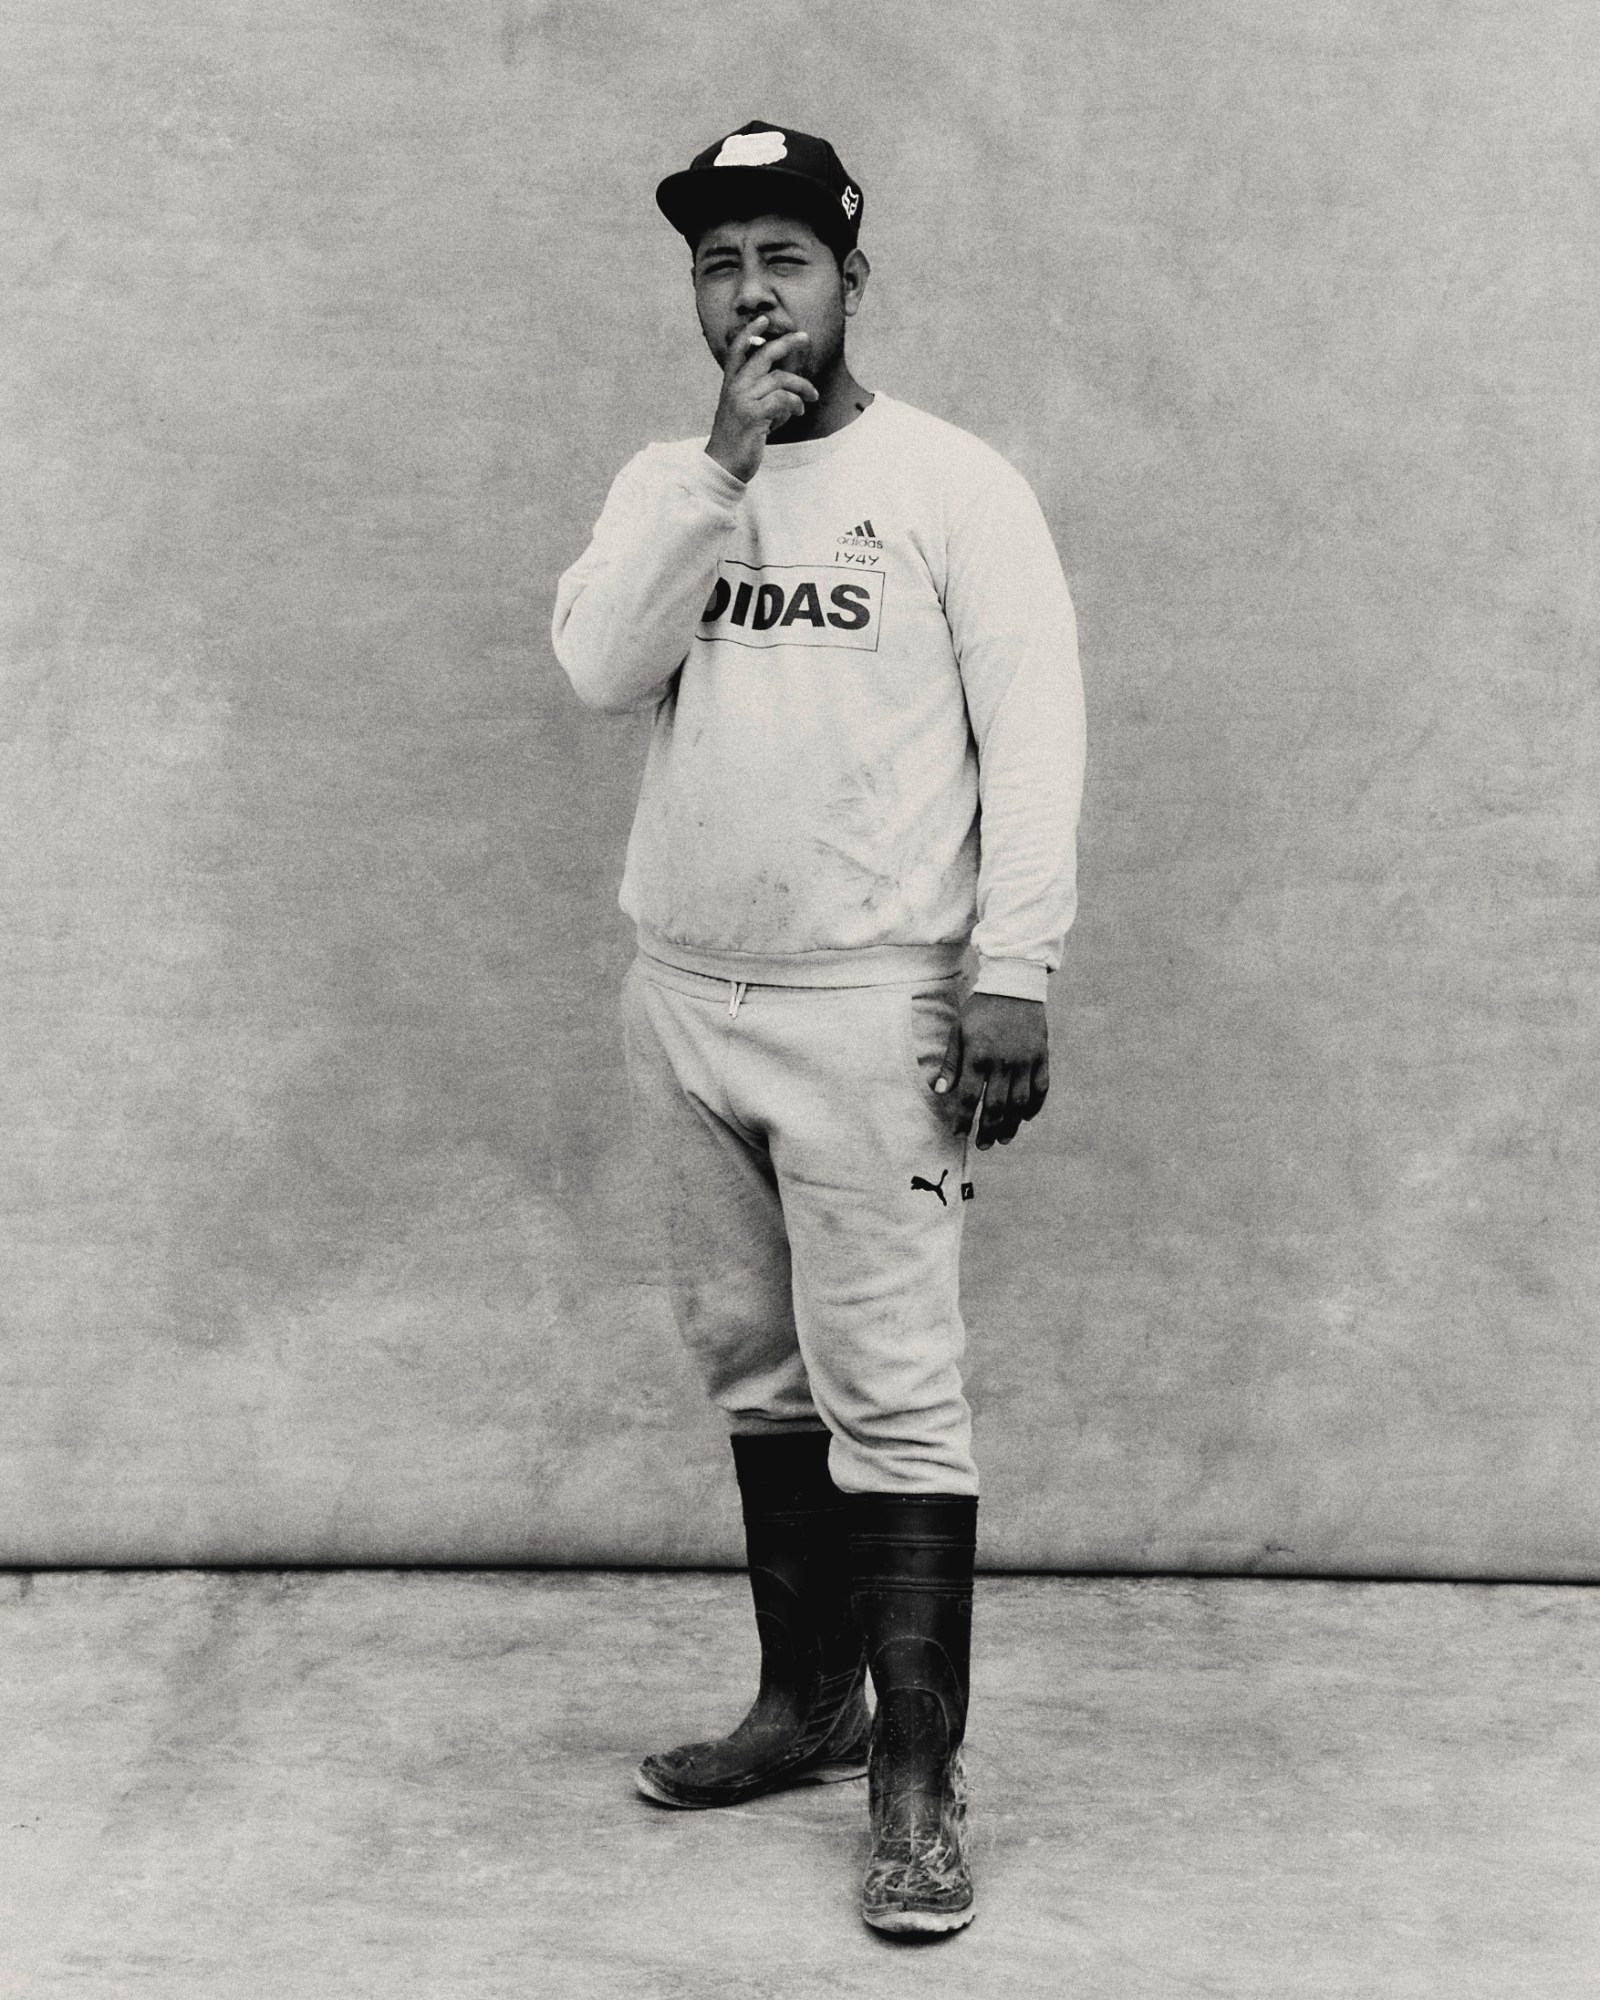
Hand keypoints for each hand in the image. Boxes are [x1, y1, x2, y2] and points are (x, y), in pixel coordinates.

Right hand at [705, 317, 817, 481]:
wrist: (723, 466)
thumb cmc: (739, 440)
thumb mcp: (746, 412)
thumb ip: (761, 396)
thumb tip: (787, 389)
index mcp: (730, 385)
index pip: (737, 350)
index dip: (750, 333)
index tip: (763, 320)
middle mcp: (734, 388)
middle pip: (764, 355)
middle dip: (787, 343)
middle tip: (805, 337)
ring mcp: (742, 400)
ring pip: (780, 379)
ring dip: (802, 387)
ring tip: (811, 398)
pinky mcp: (753, 415)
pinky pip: (782, 399)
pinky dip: (795, 405)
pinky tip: (798, 413)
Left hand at [932, 992, 1048, 1148]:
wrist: (1014, 986)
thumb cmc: (980, 1010)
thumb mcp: (959, 1031)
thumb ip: (951, 1063)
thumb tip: (939, 1091)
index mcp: (978, 1056)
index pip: (969, 1097)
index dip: (963, 1119)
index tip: (958, 1133)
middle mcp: (1002, 1062)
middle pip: (996, 1107)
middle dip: (988, 1130)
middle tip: (983, 1145)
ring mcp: (1025, 1061)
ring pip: (1019, 1103)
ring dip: (1011, 1125)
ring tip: (1004, 1139)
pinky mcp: (1041, 1057)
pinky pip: (1040, 1088)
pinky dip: (1034, 1106)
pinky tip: (1025, 1117)